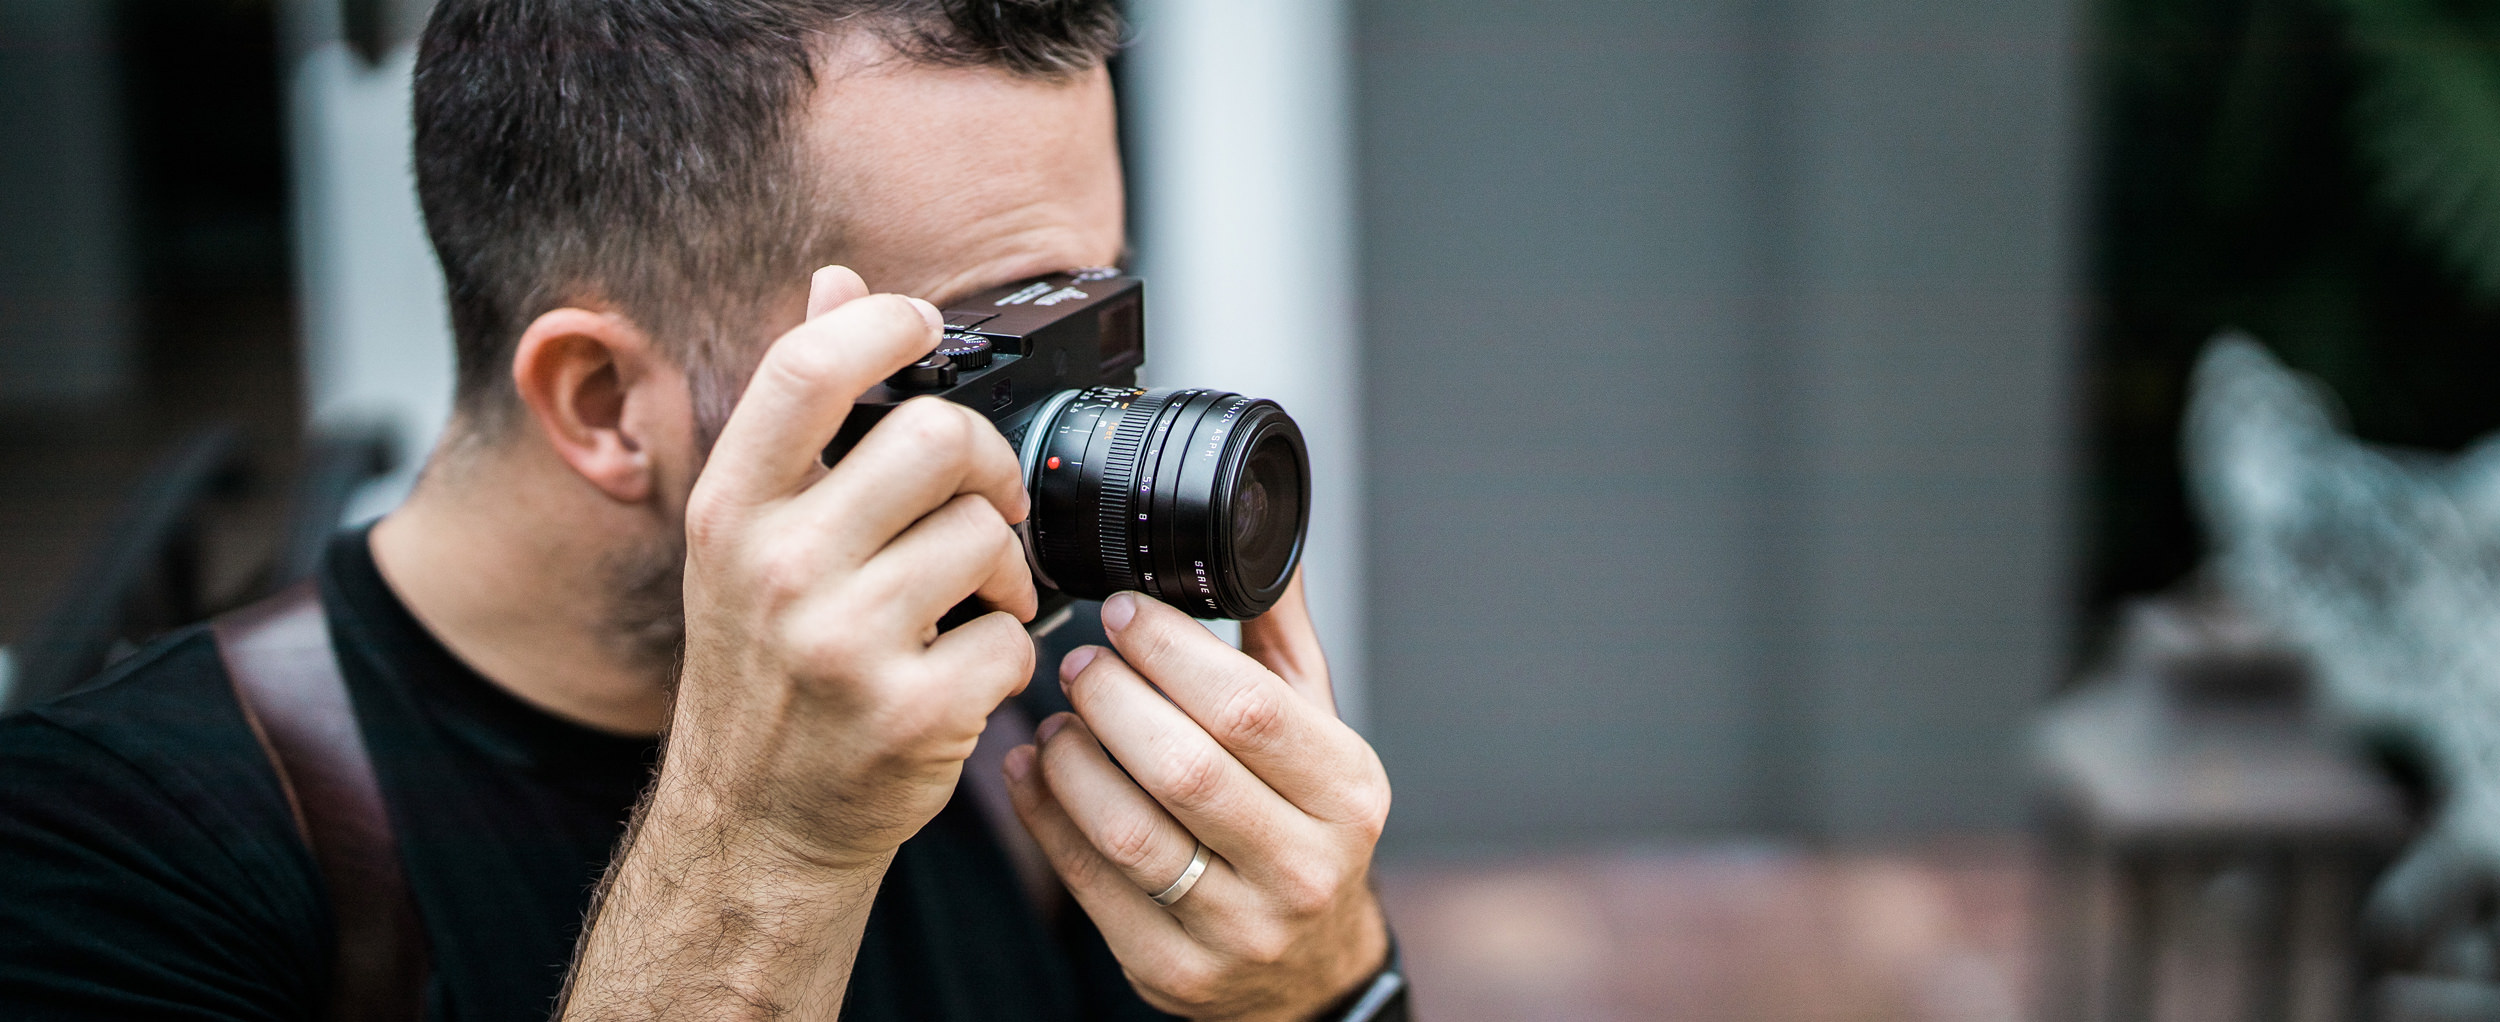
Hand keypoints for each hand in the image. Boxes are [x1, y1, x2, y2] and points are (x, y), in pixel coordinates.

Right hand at [667, 263, 1038, 868]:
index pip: (807, 369)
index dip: (885, 324)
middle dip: (984, 464)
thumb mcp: (749, 536)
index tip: (925, 327)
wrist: (756, 823)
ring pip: (985, 536)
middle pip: (936, 438)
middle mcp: (775, 569)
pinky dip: (1008, 650)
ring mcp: (841, 645)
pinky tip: (964, 666)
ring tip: (969, 599)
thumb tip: (838, 282)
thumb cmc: (765, 668)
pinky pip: (1012, 636)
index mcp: (731, 511)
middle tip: (981, 503)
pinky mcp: (908, 714)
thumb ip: (799, 413)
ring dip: (1001, 567)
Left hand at [1004, 575, 1392, 1020]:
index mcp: (1347, 792)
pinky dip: (1045, 817)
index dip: (1171, 652)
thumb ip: (1277, 638)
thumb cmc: (1302, 829)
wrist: (1307, 970)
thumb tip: (1245, 525)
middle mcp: (1305, 865)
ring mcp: (1240, 928)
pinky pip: (1088, 884)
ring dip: (1072, 760)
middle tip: (1079, 662)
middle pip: (1184, 767)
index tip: (1126, 613)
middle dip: (1112, 700)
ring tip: (1054, 718)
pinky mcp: (1174, 970)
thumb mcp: (1317, 732)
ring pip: (1129, 830)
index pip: (1249, 708)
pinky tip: (1030, 772)